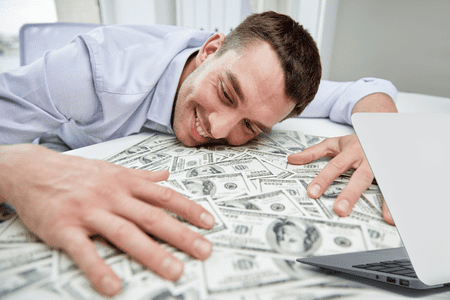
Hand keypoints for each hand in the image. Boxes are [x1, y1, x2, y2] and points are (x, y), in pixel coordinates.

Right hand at [0, 144, 214, 296]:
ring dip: (152, 254)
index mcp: (125, 182)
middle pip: (152, 217)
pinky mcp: (64, 228)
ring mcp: (89, 212)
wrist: (31, 170)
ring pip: (125, 233)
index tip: (210, 223)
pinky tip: (114, 287)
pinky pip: (84, 251)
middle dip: (181, 235)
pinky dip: (99, 269)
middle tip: (204, 251)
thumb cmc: (76, 172)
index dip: (189, 209)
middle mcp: (111, 196)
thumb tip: (166, 175)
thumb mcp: (112, 169)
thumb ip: (141, 175)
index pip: (164, 196)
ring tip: (174, 271)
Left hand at [287, 134, 393, 224]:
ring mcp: (384, 165)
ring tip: (386, 218)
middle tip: (339, 210)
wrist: (383, 128)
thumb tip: (291, 159)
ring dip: (385, 201)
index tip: (313, 193)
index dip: (324, 179)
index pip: (336, 166)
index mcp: (352, 150)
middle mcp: (369, 158)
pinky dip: (399, 200)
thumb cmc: (357, 140)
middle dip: (350, 194)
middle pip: (360, 177)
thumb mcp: (334, 143)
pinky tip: (399, 214)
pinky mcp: (396, 171)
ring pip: (384, 182)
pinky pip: (398, 186)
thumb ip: (313, 152)